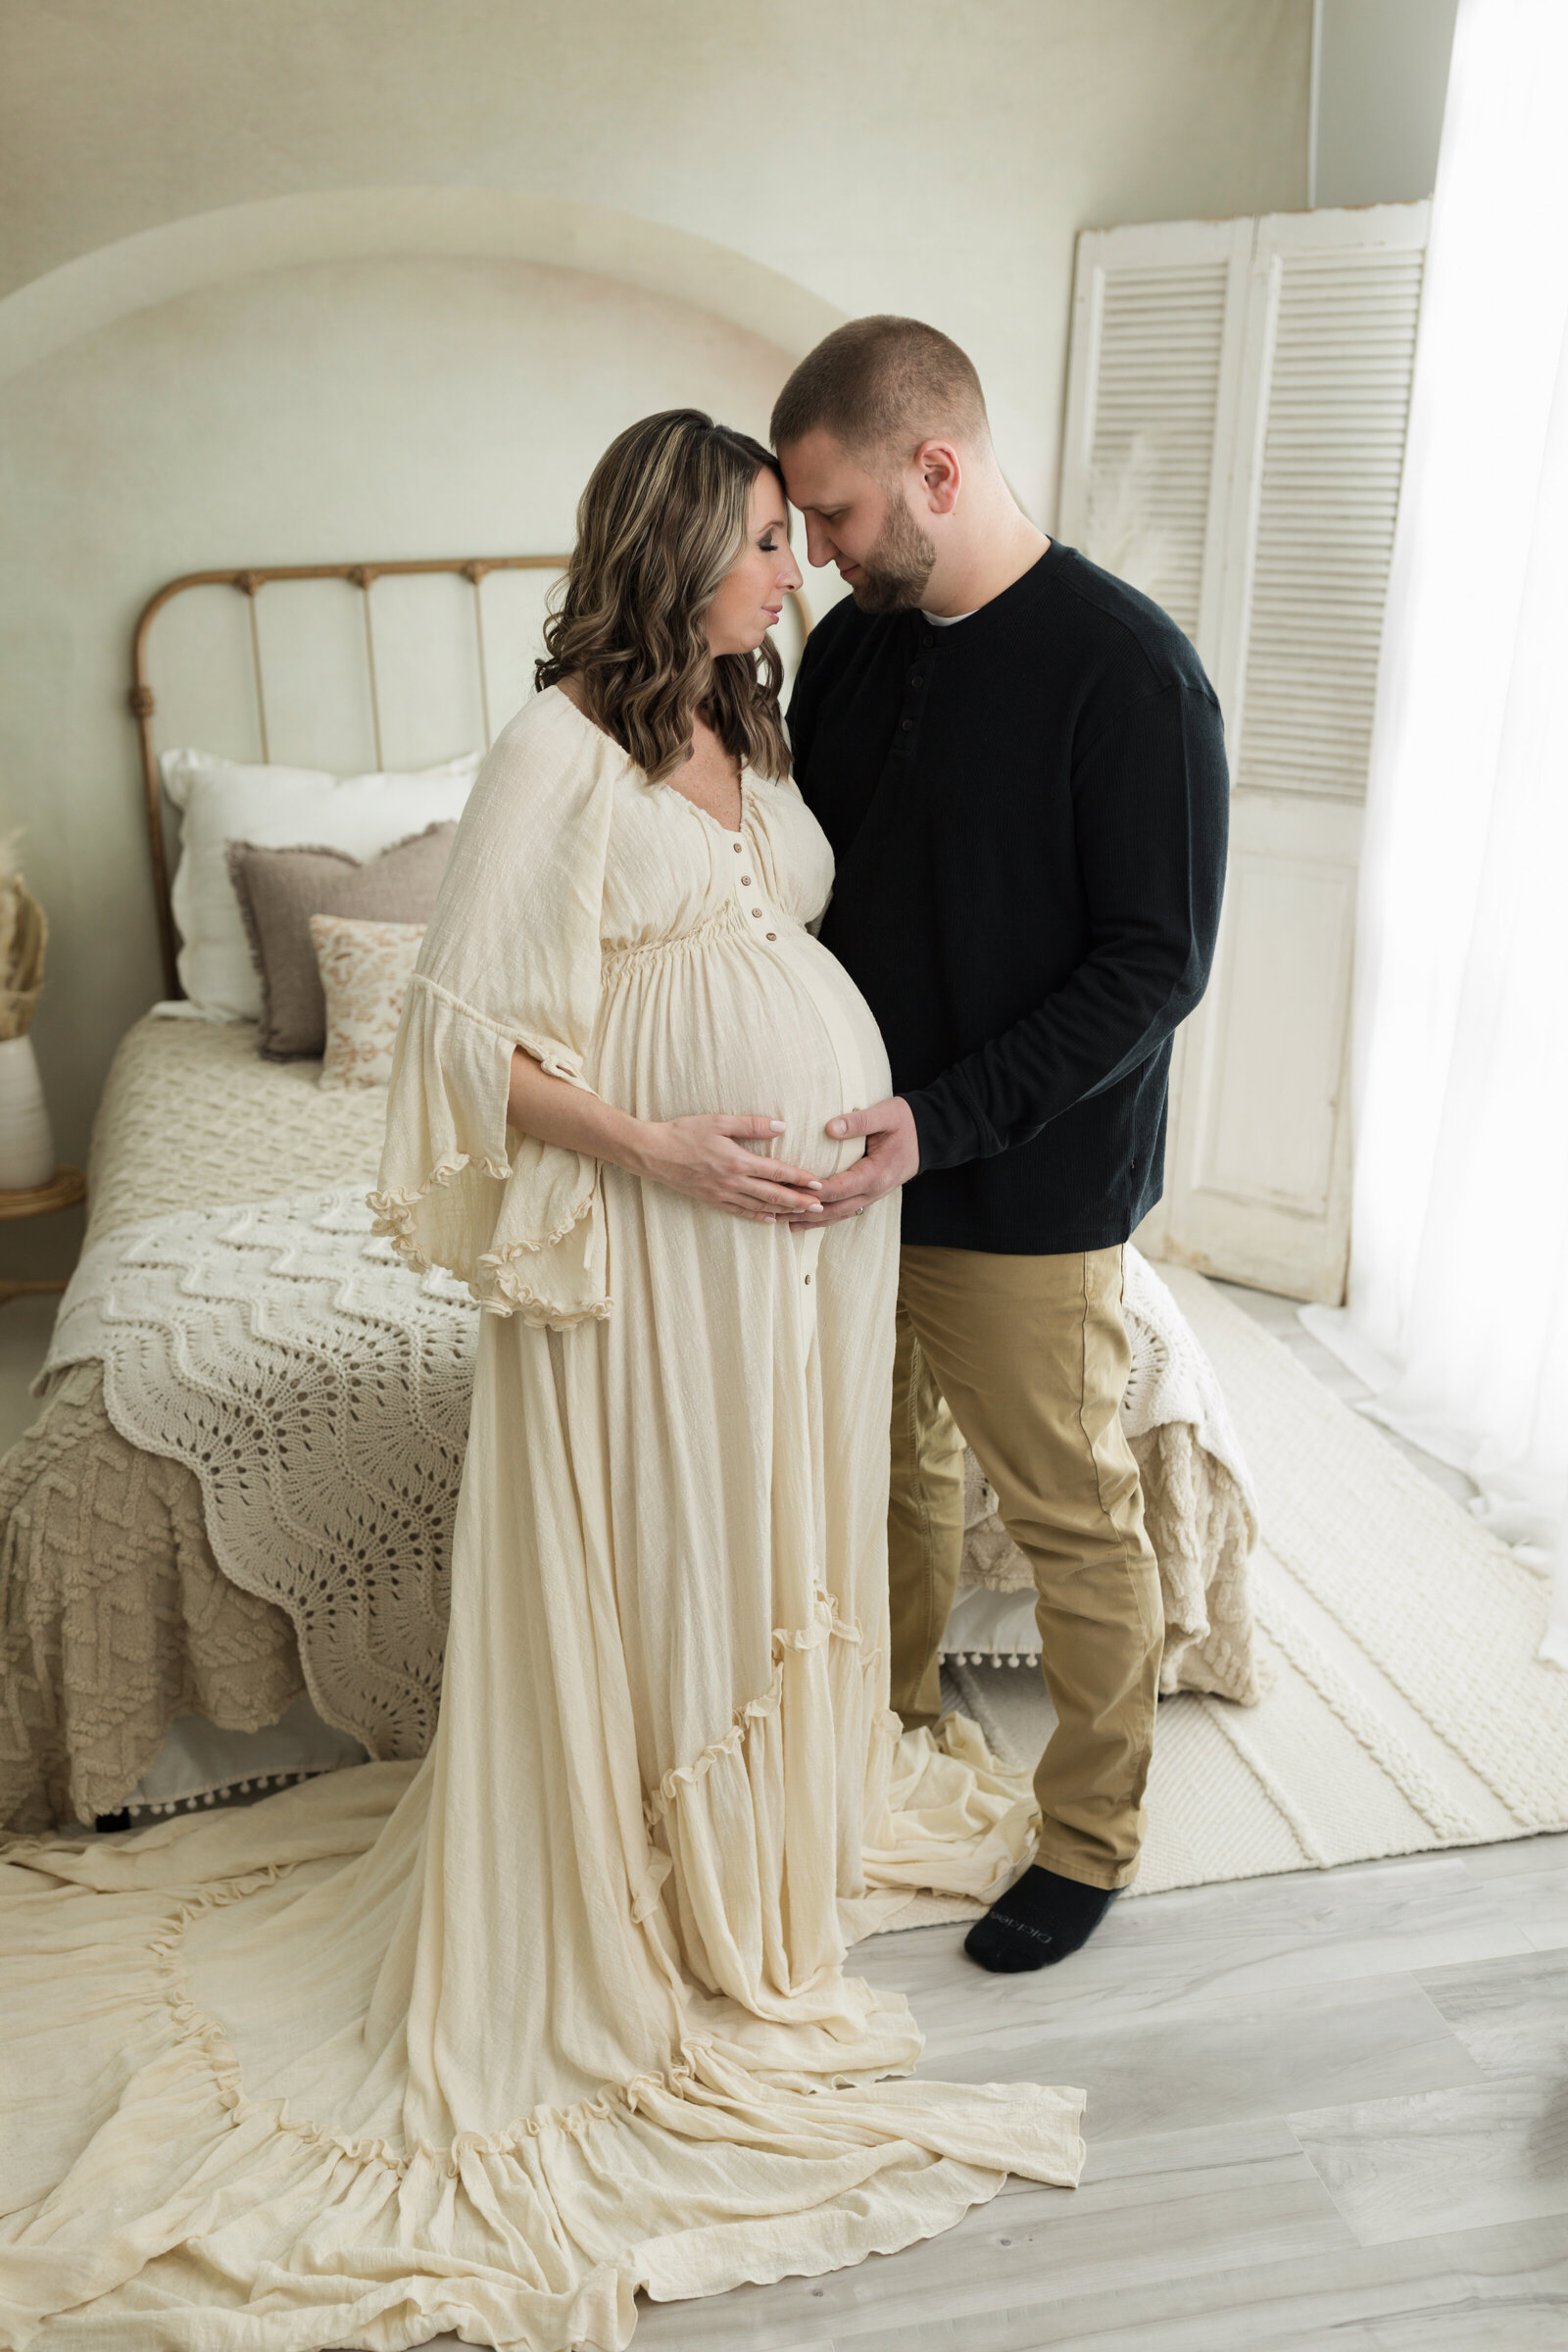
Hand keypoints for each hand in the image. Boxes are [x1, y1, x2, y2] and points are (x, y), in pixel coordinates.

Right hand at [634, 1114, 826, 1223]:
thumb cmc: (684, 1132)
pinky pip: (740, 1211)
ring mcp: (722, 1193)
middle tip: (820, 1207)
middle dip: (799, 1201)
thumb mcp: (718, 1121)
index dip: (799, 1178)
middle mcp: (733, 1181)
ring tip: (803, 1215)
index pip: (776, 1171)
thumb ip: (751, 1124)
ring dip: (783, 1211)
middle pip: (773, 1194)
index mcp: (738, 1160)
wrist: (653, 1153)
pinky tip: (770, 1219)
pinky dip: (758, 1216)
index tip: (818, 1183)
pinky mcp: (711, 1200)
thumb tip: (781, 1126)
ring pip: (759, 1206)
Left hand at [792, 1096, 918, 1226]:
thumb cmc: (907, 1121)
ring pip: (839, 1215)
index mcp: (876, 1174)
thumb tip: (829, 1128)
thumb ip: (858, 1122)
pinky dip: (825, 1218)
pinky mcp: (870, 1194)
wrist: (930, 1134)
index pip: (837, 1188)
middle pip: (834, 1209)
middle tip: (776, 1214)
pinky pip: (845, 1211)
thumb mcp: (886, 1115)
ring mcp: (873, 1196)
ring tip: (785, 1224)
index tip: (788, 1191)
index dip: (812, 1191)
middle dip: (805, 1212)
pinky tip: (808, 1220)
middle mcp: (874, 1191)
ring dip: (812, 1221)